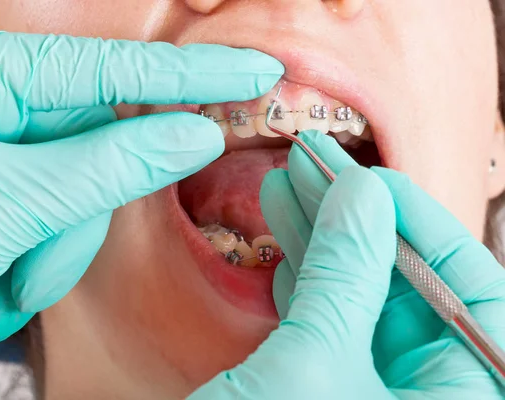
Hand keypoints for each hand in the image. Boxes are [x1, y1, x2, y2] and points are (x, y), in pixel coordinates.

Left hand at [0, 22, 282, 353]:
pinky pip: (54, 211)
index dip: (187, 76)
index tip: (254, 70)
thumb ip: (106, 167)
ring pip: (76, 188)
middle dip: (75, 217)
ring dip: (54, 249)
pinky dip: (40, 257)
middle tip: (35, 266)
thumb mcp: (3, 210)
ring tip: (4, 292)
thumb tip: (193, 136)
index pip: (103, 68)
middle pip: (89, 143)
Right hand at [190, 131, 504, 398]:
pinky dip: (301, 273)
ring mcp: (370, 396)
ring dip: (320, 238)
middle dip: (355, 221)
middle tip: (316, 165)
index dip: (423, 227)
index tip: (374, 179)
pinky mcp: (324, 391)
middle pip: (405, 289)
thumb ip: (345, 275)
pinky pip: (325, 320)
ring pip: (357, 298)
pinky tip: (282, 228)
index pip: (473, 297)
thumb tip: (360, 194)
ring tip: (288, 183)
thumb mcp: (312, 367)